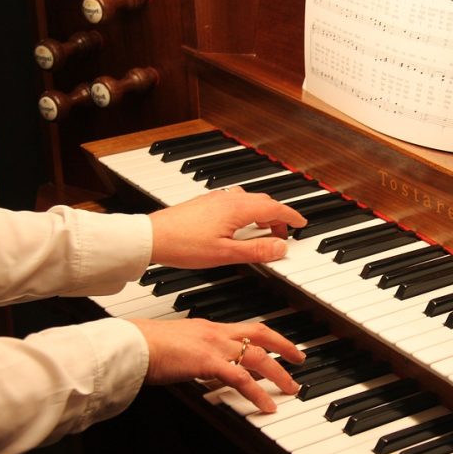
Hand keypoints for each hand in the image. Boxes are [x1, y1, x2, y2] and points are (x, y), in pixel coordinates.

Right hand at [130, 318, 305, 411]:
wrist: (132, 344)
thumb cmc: (145, 346)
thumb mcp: (178, 346)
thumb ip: (195, 354)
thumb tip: (205, 367)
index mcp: (209, 327)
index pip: (246, 328)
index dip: (267, 336)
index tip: (280, 344)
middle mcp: (216, 333)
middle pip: (260, 335)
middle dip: (284, 347)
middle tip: (298, 359)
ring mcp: (214, 346)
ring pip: (257, 357)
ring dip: (278, 374)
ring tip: (291, 388)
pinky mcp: (208, 362)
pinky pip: (241, 379)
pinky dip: (258, 394)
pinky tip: (267, 406)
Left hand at [148, 189, 307, 268]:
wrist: (151, 237)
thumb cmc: (184, 245)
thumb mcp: (225, 254)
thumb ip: (256, 250)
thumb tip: (280, 248)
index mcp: (237, 209)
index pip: (274, 207)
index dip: (290, 216)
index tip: (301, 223)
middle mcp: (228, 199)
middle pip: (263, 201)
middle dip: (277, 216)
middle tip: (282, 234)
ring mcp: (215, 199)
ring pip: (248, 200)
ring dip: (261, 212)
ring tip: (261, 231)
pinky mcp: (205, 203)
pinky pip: (234, 201)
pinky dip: (246, 211)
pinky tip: (238, 225)